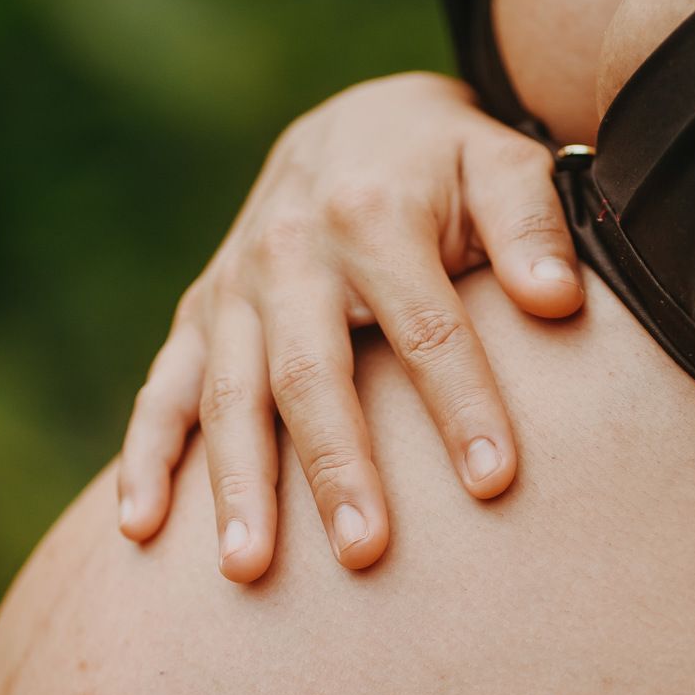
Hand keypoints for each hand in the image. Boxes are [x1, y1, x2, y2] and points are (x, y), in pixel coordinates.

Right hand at [116, 73, 582, 580]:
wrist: (355, 125)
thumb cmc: (444, 166)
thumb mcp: (499, 162)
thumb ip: (530, 223)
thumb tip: (556, 299)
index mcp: (370, 213)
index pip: (426, 326)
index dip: (462, 404)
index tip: (495, 482)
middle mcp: (287, 251)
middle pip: (312, 374)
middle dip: (336, 467)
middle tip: (364, 552)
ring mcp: (232, 288)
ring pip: (228, 396)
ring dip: (236, 485)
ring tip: (248, 569)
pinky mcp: (198, 317)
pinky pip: (162, 392)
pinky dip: (143, 458)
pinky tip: (138, 530)